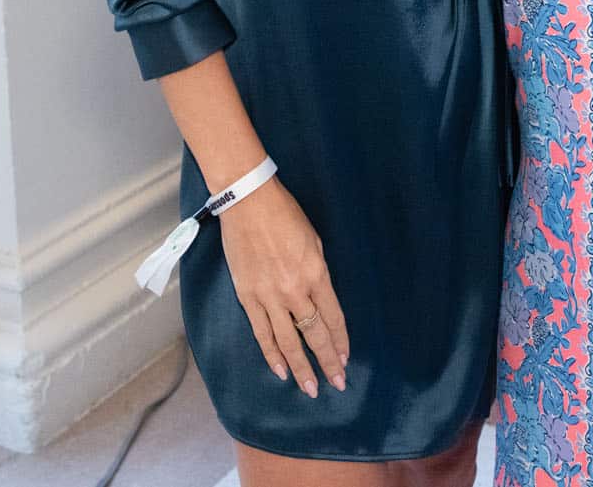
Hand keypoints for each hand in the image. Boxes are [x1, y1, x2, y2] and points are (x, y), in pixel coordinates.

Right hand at [218, 178, 349, 396]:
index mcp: (317, 275)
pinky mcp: (247, 297)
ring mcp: (269, 297)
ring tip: (310, 388)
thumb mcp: (315, 242)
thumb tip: (319, 298)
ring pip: (288, 342)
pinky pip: (262, 333)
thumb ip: (318, 274)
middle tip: (336, 384)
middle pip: (315, 335)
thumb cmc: (285, 215)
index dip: (340, 342)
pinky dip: (271, 354)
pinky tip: (280, 371)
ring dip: (301, 368)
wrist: (248, 203)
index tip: (345, 360)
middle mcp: (295, 291)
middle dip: (327, 362)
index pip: (333, 318)